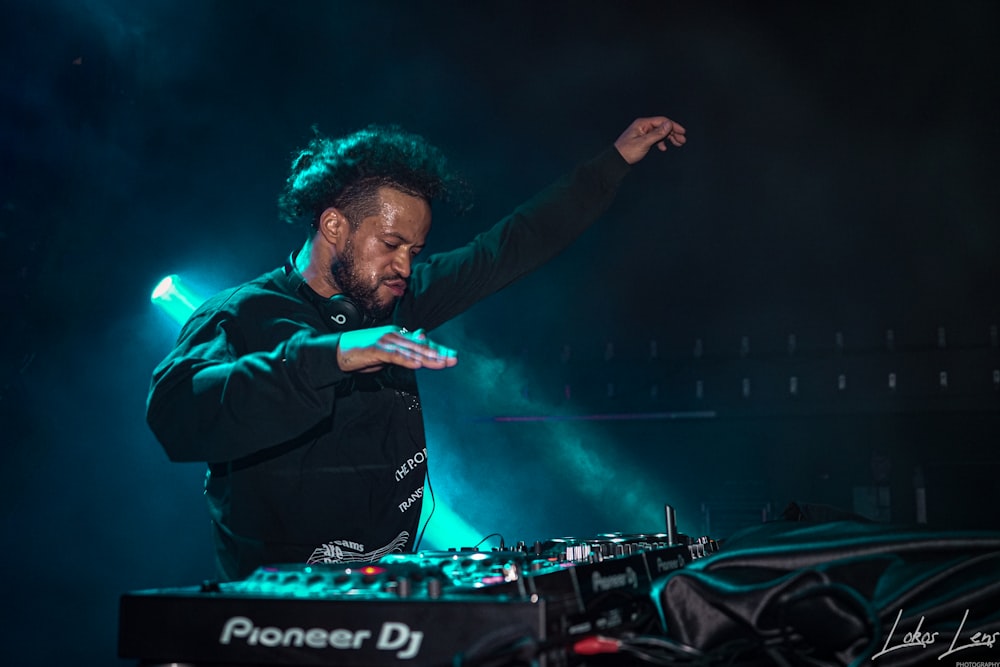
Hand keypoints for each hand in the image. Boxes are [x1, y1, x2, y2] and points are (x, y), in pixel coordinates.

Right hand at [336, 326, 457, 372]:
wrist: (337, 350)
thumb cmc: (361, 351)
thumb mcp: (385, 351)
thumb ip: (402, 350)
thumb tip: (419, 348)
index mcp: (397, 335)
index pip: (421, 343)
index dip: (437, 350)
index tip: (452, 356)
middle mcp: (394, 335)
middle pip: (420, 346)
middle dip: (438, 353)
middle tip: (453, 359)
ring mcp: (385, 341)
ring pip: (411, 351)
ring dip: (427, 357)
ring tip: (441, 362)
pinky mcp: (376, 350)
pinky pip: (395, 356)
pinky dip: (407, 360)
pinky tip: (418, 364)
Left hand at [613, 116, 686, 164]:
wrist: (616, 161)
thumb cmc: (627, 151)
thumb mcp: (644, 143)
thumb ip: (657, 134)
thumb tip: (669, 124)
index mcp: (642, 124)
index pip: (662, 121)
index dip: (673, 126)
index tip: (683, 132)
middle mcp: (643, 126)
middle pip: (662, 126)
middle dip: (673, 133)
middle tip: (682, 140)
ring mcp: (642, 132)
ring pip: (659, 133)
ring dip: (669, 138)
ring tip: (677, 144)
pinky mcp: (642, 139)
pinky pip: (654, 138)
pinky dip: (661, 142)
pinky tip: (663, 148)